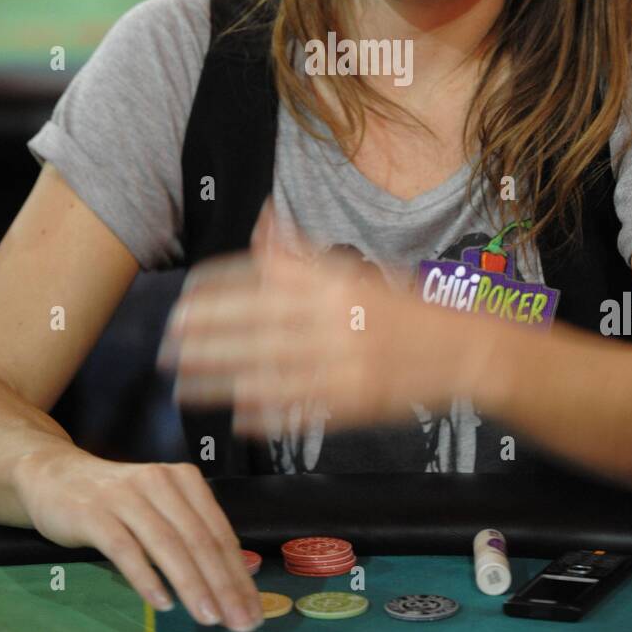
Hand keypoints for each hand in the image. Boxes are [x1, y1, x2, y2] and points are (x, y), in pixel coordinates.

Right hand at [13, 443, 262, 631]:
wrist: (55, 475)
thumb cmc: (116, 499)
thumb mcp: (160, 507)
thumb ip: (192, 534)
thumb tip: (235, 578)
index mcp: (183, 480)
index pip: (219, 531)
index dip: (239, 573)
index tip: (253, 609)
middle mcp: (159, 482)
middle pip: (199, 539)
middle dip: (223, 585)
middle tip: (239, 621)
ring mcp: (125, 497)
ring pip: (167, 544)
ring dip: (191, 584)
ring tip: (208, 617)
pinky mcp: (94, 514)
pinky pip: (125, 549)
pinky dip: (146, 577)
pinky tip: (161, 602)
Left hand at [157, 201, 499, 437]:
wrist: (463, 351)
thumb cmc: (404, 309)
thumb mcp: (355, 270)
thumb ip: (303, 253)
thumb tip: (263, 219)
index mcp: (335, 280)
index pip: (262, 278)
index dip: (217, 289)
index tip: (185, 296)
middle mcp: (337, 317)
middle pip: (255, 324)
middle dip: (206, 334)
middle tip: (168, 341)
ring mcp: (345, 362)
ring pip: (267, 368)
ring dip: (220, 377)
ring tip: (184, 381)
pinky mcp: (354, 402)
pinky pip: (297, 406)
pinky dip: (264, 410)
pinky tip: (236, 412)